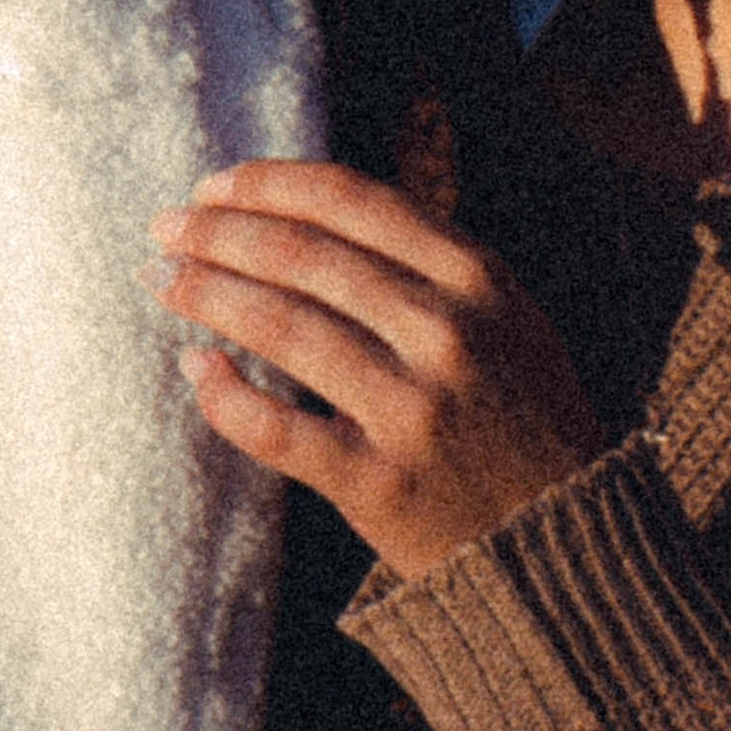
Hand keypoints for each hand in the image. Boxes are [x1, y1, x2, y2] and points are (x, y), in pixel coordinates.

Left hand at [148, 160, 601, 580]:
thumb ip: (426, 261)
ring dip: (208, 295)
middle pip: (303, 257)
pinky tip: (197, 370)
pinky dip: (227, 397)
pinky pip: (279, 430)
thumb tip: (302, 211)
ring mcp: (413, 409)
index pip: (350, 200)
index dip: (269, 184)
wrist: (569, 546)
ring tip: (161, 278)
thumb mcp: (506, 315)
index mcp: (475, 275)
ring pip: (283, 328)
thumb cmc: (523, 418)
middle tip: (165, 227)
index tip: (211, 185)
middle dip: (219, 233)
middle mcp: (446, 331)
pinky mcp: (381, 484)